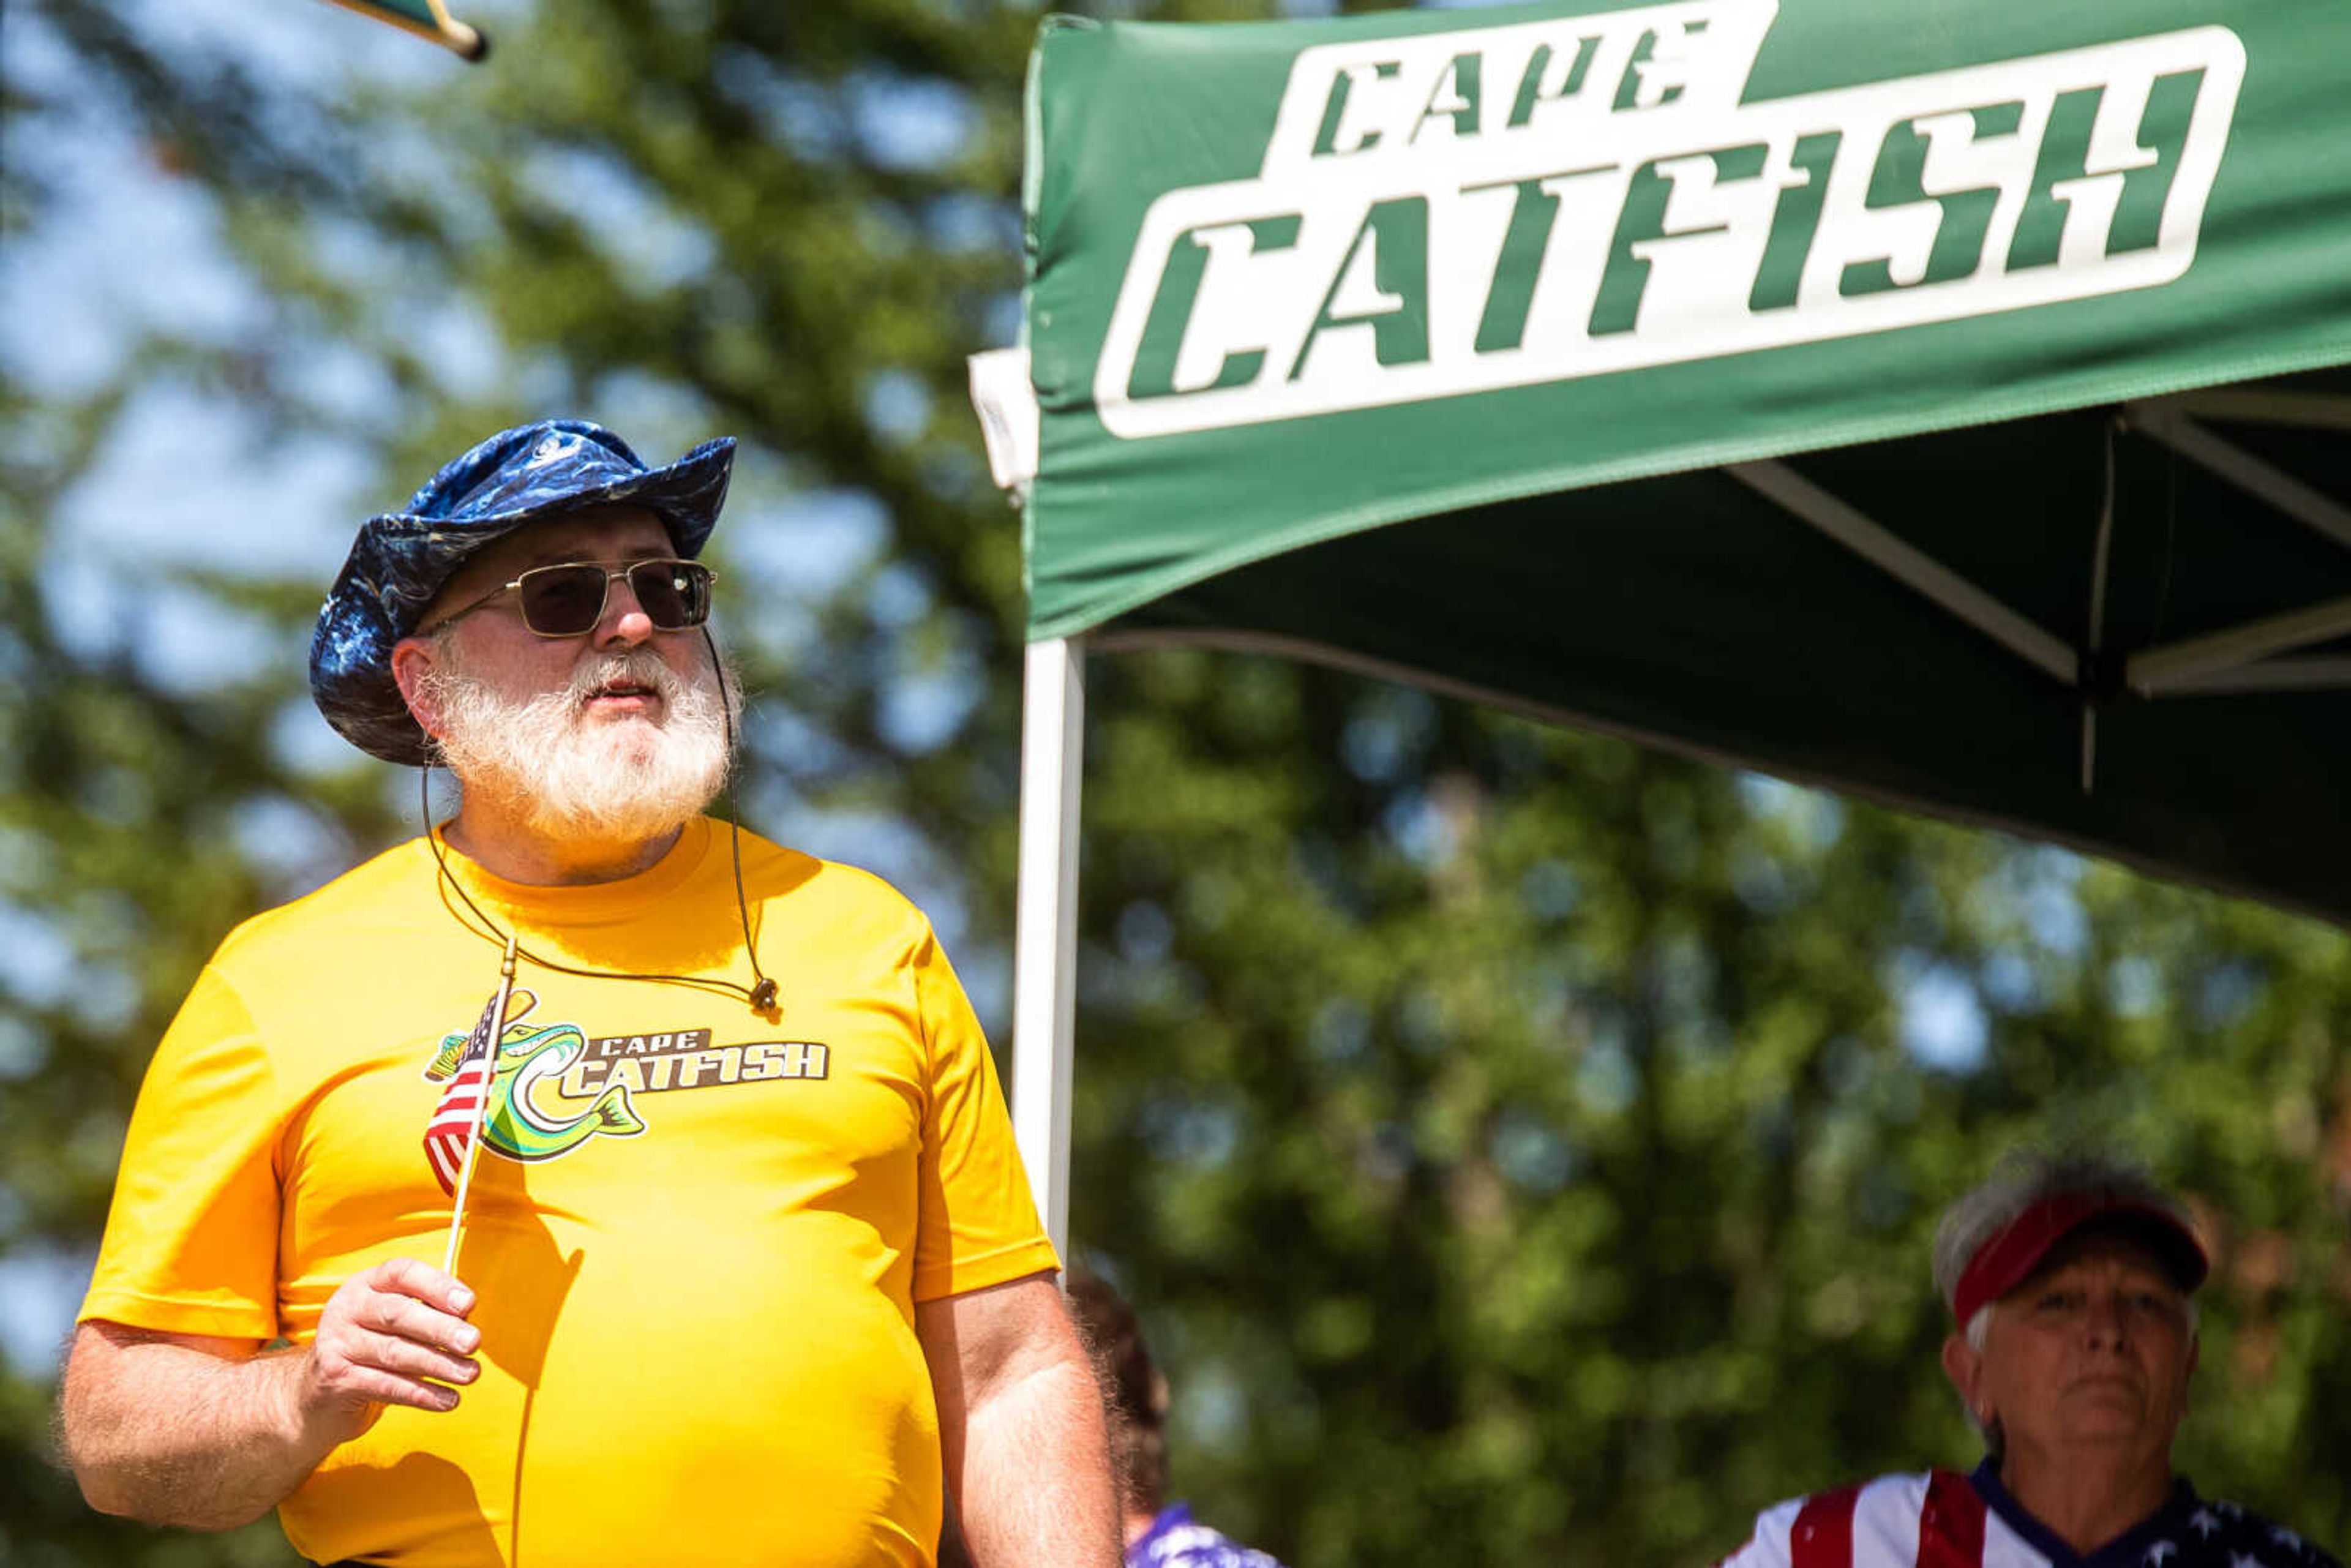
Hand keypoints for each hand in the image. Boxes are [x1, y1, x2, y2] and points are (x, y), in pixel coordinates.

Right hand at [296, 1258, 480, 1440]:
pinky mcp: (334, 1379)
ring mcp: (336, 1344)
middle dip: (441, 1328)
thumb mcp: (391, 1322)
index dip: (438, 1286)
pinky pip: (386, 1386)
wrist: (313, 1393)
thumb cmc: (369, 1349)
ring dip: (438, 1365)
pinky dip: (421, 1394)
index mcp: (366, 1284)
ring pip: (395, 1353)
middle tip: (474, 1342)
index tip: (469, 1304)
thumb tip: (468, 1322)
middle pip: (398, 1313)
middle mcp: (347, 1308)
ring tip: (470, 1374)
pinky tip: (448, 1400)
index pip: (402, 1273)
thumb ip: (425, 1314)